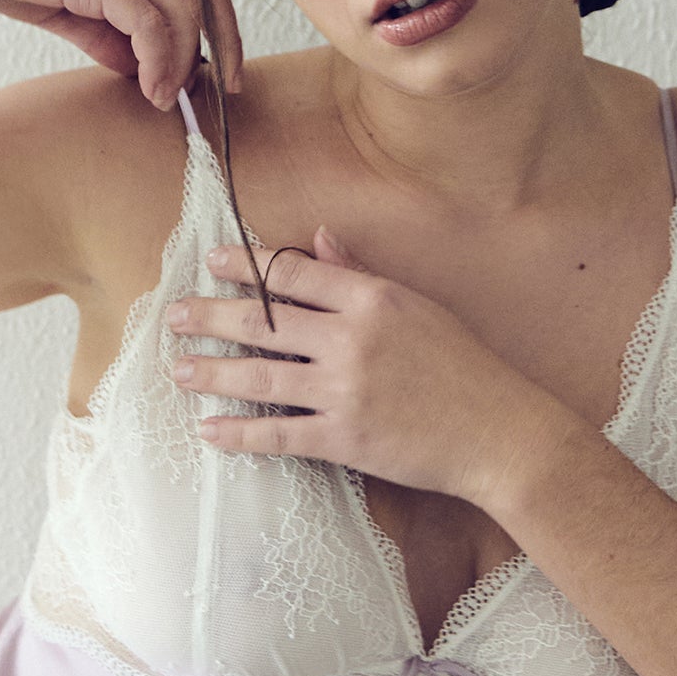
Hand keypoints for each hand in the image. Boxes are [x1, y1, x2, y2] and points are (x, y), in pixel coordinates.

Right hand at [0, 0, 244, 106]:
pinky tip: (148, 87)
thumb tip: (136, 67)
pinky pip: (150, 22)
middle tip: (222, 90)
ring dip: (183, 62)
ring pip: (185, 8)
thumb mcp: (65, 6)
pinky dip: (159, 59)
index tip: (218, 69)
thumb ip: (104, 33)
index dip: (220, 25)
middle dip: (227, 42)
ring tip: (165, 98)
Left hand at [164, 229, 564, 506]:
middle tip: (174, 315)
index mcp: (372, 298)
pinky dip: (240, 434)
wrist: (502, 433)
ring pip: (260, 377)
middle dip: (210, 316)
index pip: (292, 272)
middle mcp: (353, 339)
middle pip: (263, 321)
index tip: (212, 261)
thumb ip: (361, 274)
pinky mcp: (346, 438)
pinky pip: (279, 435)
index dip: (245, 264)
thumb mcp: (418, 306)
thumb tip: (319, 237)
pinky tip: (209, 431)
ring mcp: (346, 391)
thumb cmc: (465, 367)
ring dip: (212, 373)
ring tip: (179, 369)